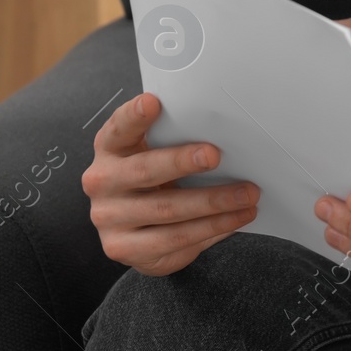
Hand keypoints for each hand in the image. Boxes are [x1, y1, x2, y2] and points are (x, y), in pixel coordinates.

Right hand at [81, 92, 259, 274]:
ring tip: (248, 195)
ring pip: (166, 210)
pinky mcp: (124, 248)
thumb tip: (227, 129)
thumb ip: (174, 138)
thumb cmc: (154, 178)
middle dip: (182, 162)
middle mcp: (103, 182)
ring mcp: (109, 218)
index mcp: (110, 149)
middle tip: (215, 155)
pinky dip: (213, 228)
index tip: (152, 102)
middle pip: (144, 170)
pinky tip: (237, 218)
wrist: (134, 230)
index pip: (118, 128)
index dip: (133, 116)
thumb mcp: (156, 154)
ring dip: (214, 202)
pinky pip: (175, 239)